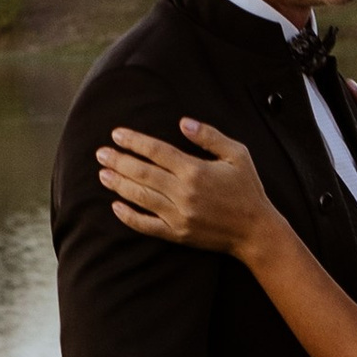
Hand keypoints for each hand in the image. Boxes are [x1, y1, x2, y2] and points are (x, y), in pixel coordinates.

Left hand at [97, 119, 273, 258]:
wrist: (255, 231)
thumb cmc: (247, 189)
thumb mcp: (237, 154)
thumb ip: (209, 136)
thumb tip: (183, 122)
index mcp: (196, 171)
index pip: (157, 151)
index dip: (134, 141)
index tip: (116, 134)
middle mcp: (184, 193)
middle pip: (143, 173)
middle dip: (119, 161)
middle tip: (100, 153)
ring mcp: (179, 215)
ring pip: (140, 197)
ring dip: (119, 184)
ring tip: (102, 174)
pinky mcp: (177, 234)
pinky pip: (146, 225)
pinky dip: (129, 216)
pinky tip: (115, 206)